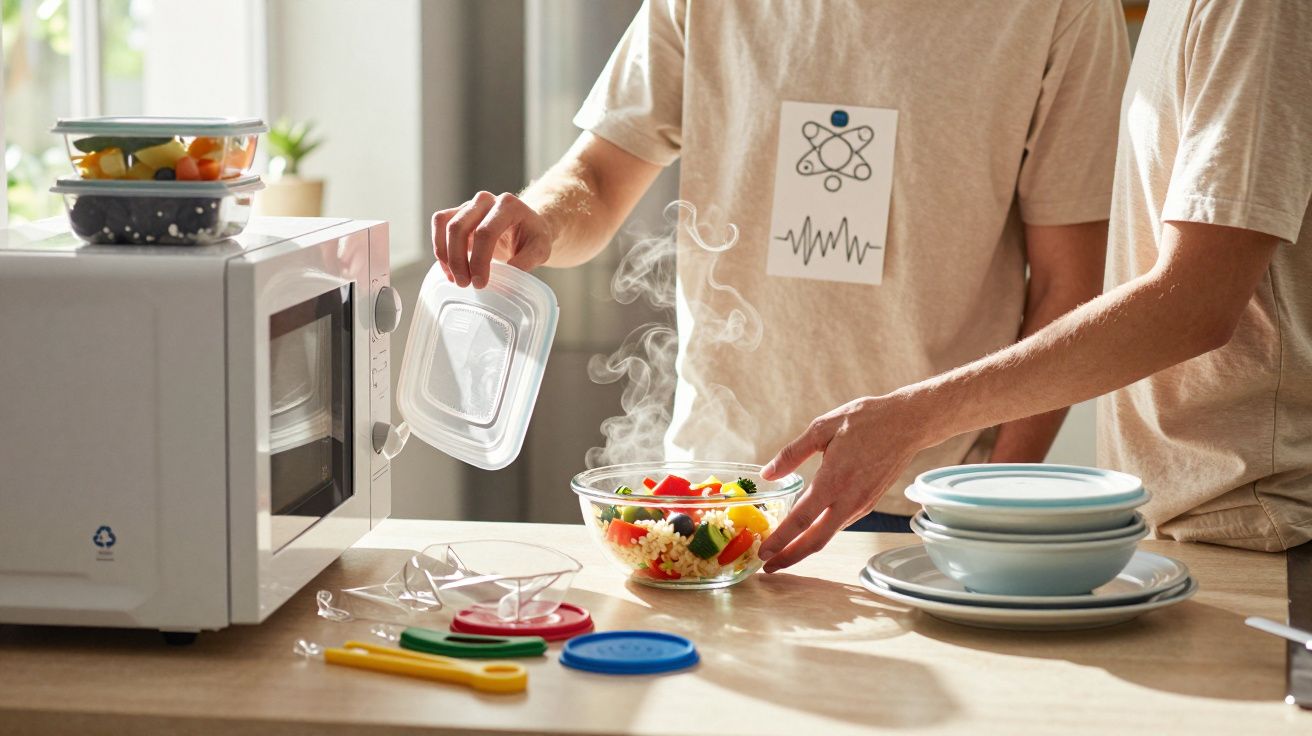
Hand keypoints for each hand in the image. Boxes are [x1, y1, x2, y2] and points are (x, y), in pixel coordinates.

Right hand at [432, 191, 552, 287]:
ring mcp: (469, 205)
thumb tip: (505, 281)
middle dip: (458, 260)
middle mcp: (486, 200)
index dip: (479, 260)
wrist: (527, 226)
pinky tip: (449, 270)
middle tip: (465, 284)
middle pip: (459, 227)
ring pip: (445, 225)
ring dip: (445, 255)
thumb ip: (525, 262)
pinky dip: (440, 248)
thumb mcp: (540, 250)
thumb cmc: (533, 238)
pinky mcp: (458, 213)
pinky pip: (440, 224)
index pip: (486, 232)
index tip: (480, 283)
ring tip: (456, 279)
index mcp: (509, 205)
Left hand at [758, 392, 935, 571]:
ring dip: (804, 547)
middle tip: (767, 568)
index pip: (801, 520)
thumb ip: (792, 453)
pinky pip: (840, 523)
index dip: (780, 540)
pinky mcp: (869, 502)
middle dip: (790, 558)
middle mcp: (849, 499)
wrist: (908, 423)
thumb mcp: (823, 428)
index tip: (763, 553)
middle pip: (815, 541)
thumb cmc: (866, 420)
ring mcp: (861, 504)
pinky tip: (808, 530)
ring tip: (781, 551)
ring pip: (828, 534)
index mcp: (833, 481)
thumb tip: (767, 473)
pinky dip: (820, 533)